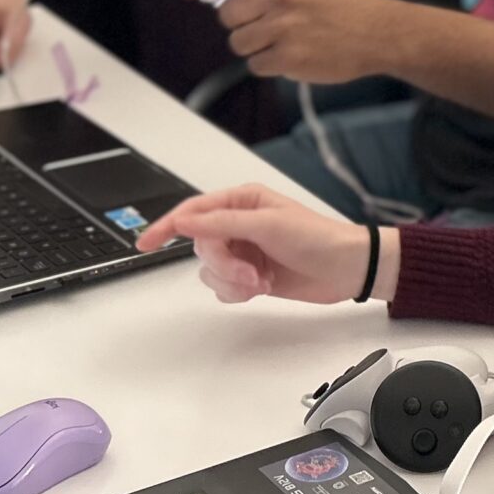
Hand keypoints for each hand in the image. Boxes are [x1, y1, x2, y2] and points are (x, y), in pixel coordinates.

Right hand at [139, 185, 380, 304]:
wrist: (347, 269)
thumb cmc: (316, 238)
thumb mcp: (268, 225)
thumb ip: (222, 222)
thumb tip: (184, 220)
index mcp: (242, 201)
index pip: (194, 212)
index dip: (167, 226)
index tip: (145, 242)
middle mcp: (239, 224)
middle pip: (202, 246)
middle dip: (222, 264)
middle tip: (249, 273)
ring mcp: (244, 251)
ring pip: (210, 270)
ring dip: (232, 281)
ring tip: (261, 280)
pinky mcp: (250, 276)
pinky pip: (223, 287)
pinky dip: (237, 292)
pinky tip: (261, 287)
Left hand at [189, 0, 397, 85]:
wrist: (378, 33)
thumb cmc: (343, 4)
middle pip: (228, 14)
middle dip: (239, 23)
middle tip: (262, 24)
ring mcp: (285, 28)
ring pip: (238, 43)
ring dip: (254, 46)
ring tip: (281, 41)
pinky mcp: (289, 58)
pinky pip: (256, 65)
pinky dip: (268, 64)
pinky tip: (291, 55)